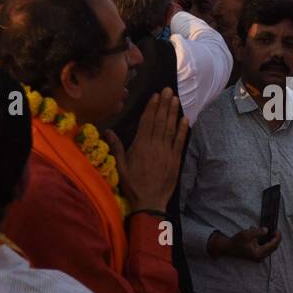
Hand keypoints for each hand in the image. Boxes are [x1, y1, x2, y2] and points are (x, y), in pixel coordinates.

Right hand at [106, 88, 188, 212]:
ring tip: (175, 99)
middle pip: (160, 121)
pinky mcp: (175, 160)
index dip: (151, 107)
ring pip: (170, 128)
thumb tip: (108, 131)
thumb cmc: (133, 185)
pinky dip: (183, 129)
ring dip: (173, 112)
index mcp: (140, 146)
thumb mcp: (120, 167)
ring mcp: (167, 152)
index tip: (155, 95)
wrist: (150, 202)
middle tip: (168, 90)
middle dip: (164, 104)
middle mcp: (155, 146)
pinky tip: (185, 119)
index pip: (147, 122)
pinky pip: (179, 141)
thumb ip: (116, 147)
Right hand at [209, 227, 282, 261]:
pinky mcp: (256, 255)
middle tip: (275, 230)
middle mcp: (260, 257)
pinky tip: (260, 234)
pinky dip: (265, 241)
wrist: (228, 248)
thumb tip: (266, 230)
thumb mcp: (247, 234)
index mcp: (259, 253)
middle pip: (273, 248)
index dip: (278, 237)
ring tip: (266, 231)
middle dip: (275, 238)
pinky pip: (265, 248)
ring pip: (270, 248)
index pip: (273, 245)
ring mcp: (258, 257)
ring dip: (270, 239)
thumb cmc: (236, 242)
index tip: (278, 230)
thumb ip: (258, 232)